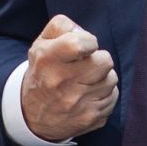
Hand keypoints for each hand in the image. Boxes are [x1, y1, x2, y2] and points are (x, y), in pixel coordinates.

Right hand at [21, 14, 117, 142]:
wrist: (33, 116)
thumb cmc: (43, 73)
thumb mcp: (40, 45)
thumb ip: (61, 27)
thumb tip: (83, 32)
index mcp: (48, 60)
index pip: (79, 44)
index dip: (89, 41)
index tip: (86, 47)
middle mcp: (62, 83)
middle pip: (105, 61)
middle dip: (99, 60)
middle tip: (87, 65)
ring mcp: (78, 103)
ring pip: (112, 79)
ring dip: (103, 78)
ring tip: (86, 81)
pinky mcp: (90, 118)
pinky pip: (113, 97)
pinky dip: (104, 95)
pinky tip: (88, 96)